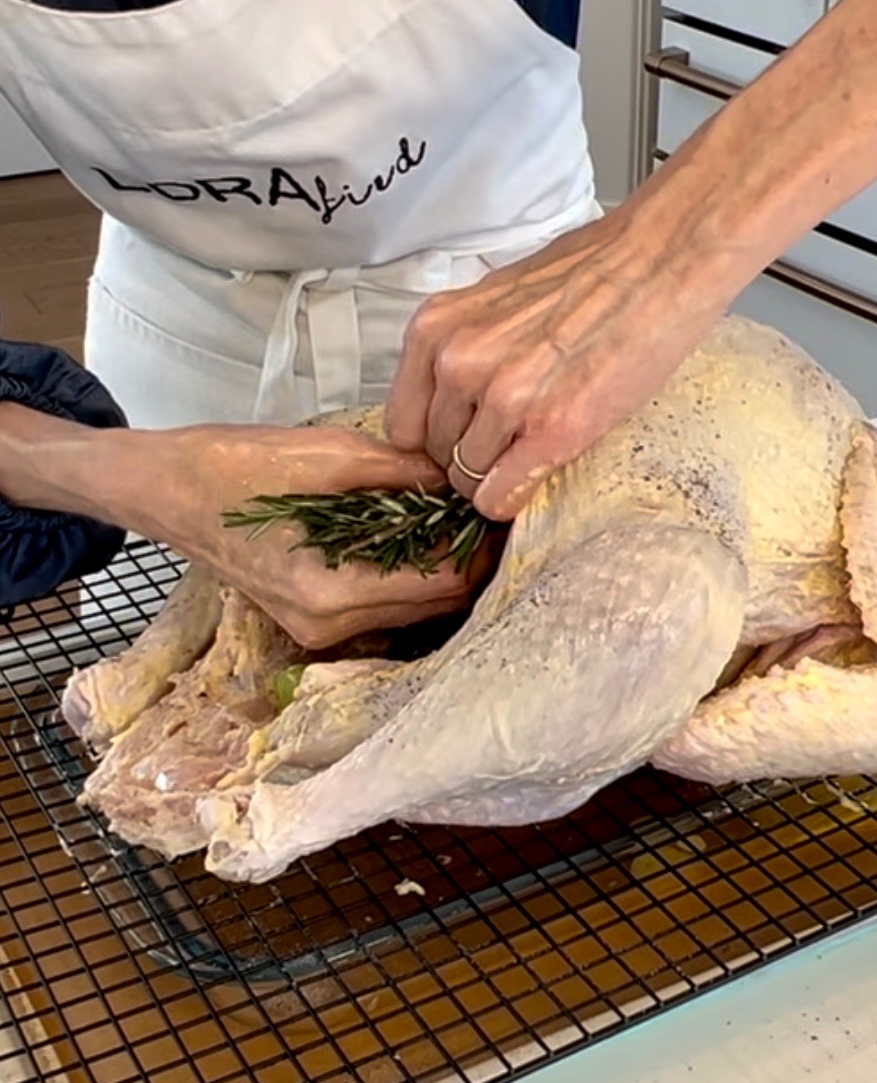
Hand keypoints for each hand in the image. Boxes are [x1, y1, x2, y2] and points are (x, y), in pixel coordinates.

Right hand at [112, 424, 495, 647]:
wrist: (166, 488)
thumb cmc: (232, 465)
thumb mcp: (326, 453)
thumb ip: (401, 471)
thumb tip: (462, 476)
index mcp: (329, 591)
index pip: (441, 584)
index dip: (481, 547)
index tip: (504, 509)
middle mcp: (327, 626)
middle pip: (433, 604)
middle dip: (466, 558)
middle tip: (491, 509)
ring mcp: (318, 630)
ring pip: (412, 608)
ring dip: (440, 567)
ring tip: (458, 516)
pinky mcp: (313, 620)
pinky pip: (384, 604)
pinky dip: (407, 573)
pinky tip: (416, 534)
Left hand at [385, 203, 728, 517]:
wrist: (660, 261)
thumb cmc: (590, 273)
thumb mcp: (496, 300)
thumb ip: (463, 348)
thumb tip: (449, 401)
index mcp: (436, 330)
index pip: (403, 424)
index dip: (438, 437)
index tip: (468, 437)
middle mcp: (459, 364)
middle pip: (437, 456)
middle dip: (471, 456)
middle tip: (514, 438)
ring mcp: (504, 399)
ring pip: (469, 481)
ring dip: (498, 475)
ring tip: (537, 444)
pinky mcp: (552, 429)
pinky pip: (501, 497)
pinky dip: (515, 497)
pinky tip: (540, 473)